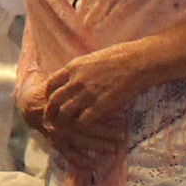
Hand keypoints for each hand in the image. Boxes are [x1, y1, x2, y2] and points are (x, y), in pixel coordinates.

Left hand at [33, 42, 156, 151]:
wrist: (138, 62)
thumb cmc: (119, 57)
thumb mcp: (92, 58)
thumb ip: (80, 69)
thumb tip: (73, 76)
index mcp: (73, 67)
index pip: (51, 84)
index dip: (48, 96)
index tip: (50, 103)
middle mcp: (76, 80)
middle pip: (54, 101)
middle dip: (50, 113)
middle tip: (51, 121)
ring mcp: (88, 93)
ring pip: (65, 113)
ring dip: (64, 122)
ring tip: (66, 128)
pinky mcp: (101, 104)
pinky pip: (83, 120)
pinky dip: (80, 127)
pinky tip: (83, 129)